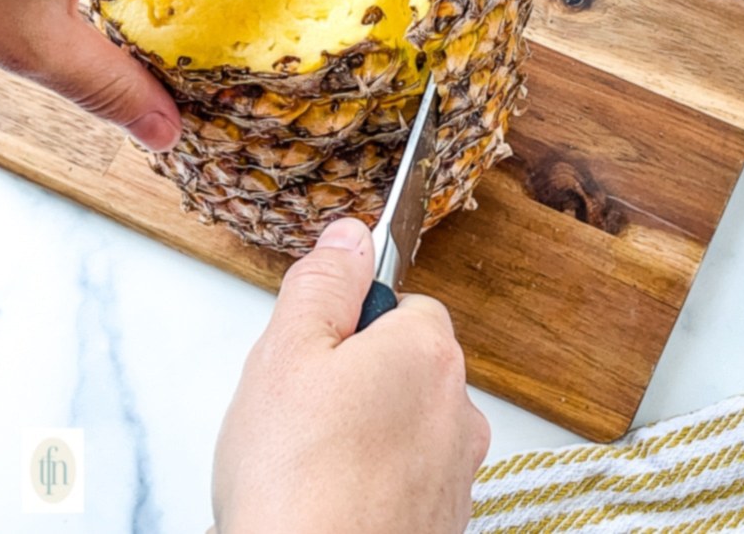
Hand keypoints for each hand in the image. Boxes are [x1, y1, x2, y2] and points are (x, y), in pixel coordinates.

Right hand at [211, 219, 490, 533]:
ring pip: (408, 425)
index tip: (316, 357)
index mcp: (427, 351)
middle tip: (302, 415)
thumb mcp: (286, 355)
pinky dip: (378, 483)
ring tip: (312, 467)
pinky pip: (411, 478)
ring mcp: (456, 469)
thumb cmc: (296, 481)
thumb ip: (323, 284)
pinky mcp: (445, 519)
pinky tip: (334, 501)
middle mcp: (457, 407)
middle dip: (359, 381)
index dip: (352, 327)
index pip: (404, 307)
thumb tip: (350, 238)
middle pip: (407, 367)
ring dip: (369, 434)